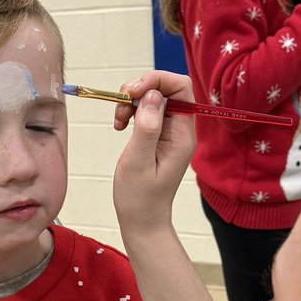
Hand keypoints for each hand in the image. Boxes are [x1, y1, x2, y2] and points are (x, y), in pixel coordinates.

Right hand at [113, 74, 196, 242]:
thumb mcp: (138, 162)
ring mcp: (169, 132)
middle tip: (119, 107)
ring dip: (131, 100)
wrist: (142, 220)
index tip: (130, 93)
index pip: (181, 87)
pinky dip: (130, 111)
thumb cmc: (140, 198)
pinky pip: (146, 110)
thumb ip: (147, 127)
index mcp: (182, 134)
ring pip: (153, 97)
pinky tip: (120, 126)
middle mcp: (180, 129)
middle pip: (166, 88)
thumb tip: (152, 95)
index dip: (156, 80)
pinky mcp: (157, 135)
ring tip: (118, 120)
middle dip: (140, 88)